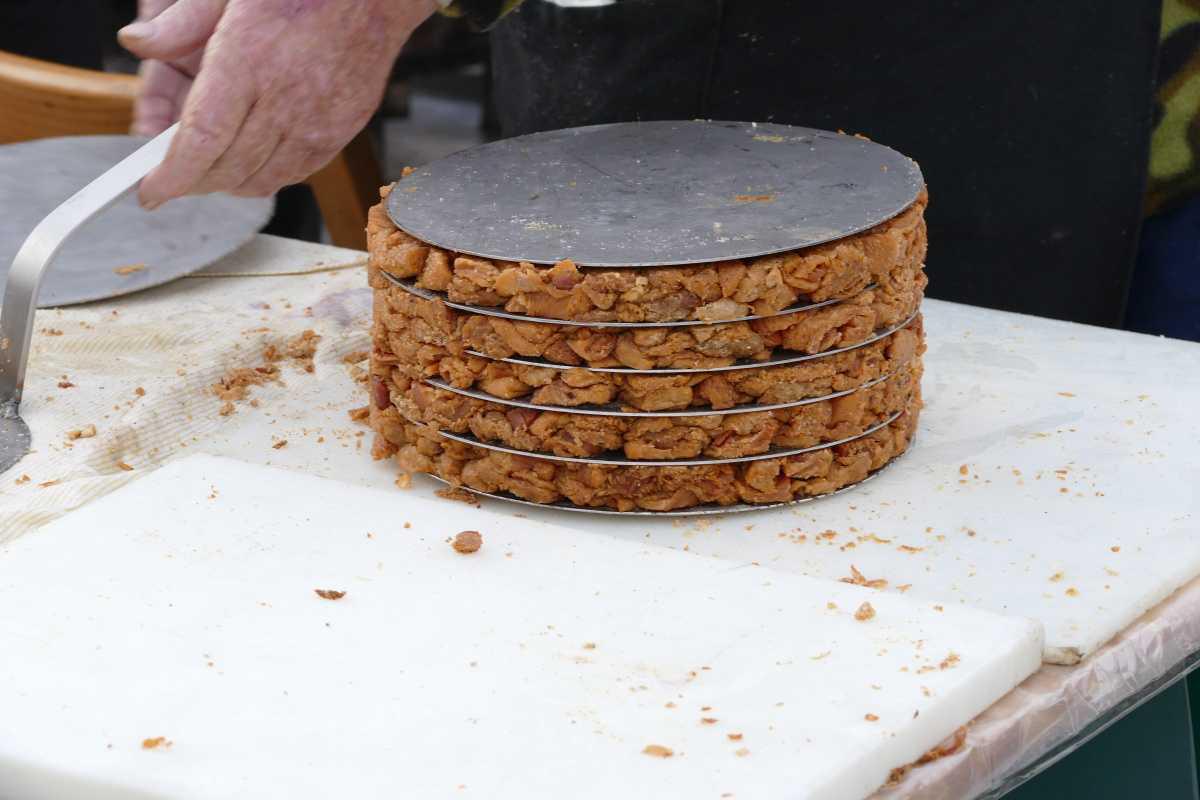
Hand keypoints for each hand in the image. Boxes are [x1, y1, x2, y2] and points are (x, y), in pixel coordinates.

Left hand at [119, 0, 435, 207]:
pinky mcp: (341, 132)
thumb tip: (135, 42)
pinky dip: (265, 176)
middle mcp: (285, 100)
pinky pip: (296, 174)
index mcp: (248, 59)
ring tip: (209, 168)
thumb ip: (180, 22)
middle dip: (191, 181)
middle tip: (171, 177)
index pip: (202, 140)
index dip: (172, 177)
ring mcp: (318, 122)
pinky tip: (251, 160)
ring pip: (261, 180)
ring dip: (227, 183)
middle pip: (227, 168)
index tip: (150, 193)